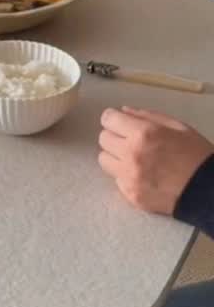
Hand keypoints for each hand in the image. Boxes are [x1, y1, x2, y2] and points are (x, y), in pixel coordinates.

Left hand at [98, 106, 213, 214]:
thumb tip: (123, 111)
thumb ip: (146, 116)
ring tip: (133, 158)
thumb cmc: (195, 154)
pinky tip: (141, 175)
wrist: (206, 191)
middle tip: (129, 140)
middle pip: (103, 139)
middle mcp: (131, 154)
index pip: (107, 119)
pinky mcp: (131, 195)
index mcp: (143, 133)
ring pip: (104, 160)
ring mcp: (129, 177)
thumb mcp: (176, 126)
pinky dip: (124, 175)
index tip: (120, 122)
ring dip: (115, 156)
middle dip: (114, 136)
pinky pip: (116, 179)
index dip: (113, 119)